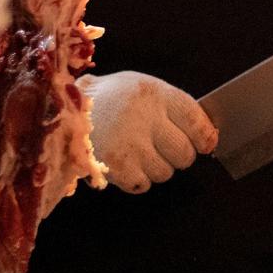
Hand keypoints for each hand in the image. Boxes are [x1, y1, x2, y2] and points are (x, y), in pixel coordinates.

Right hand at [87, 71, 216, 192]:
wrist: (63, 110)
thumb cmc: (110, 99)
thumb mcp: (141, 88)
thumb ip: (173, 108)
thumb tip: (209, 137)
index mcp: (155, 94)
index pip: (196, 122)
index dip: (205, 137)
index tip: (204, 144)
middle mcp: (146, 119)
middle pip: (185, 154)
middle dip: (178, 156)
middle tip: (163, 149)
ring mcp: (130, 146)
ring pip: (165, 173)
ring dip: (155, 168)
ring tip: (136, 152)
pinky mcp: (116, 168)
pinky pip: (143, 184)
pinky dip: (137, 179)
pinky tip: (125, 162)